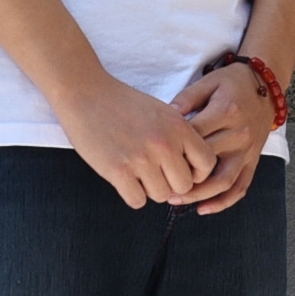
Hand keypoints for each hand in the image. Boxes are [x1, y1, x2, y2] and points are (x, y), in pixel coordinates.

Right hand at [54, 72, 218, 208]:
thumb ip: (180, 137)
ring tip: (138, 173)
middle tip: (157, 175)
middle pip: (184, 186)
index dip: (197, 172)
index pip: (207, 163)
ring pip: (161, 196)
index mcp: (178, 127)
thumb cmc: (124, 104)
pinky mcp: (118, 171)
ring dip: (150, 189)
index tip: (182, 170)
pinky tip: (125, 179)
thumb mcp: (162, 112)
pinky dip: (132, 194)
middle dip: (172, 184)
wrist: (86, 94)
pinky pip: (137, 201)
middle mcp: (164, 144)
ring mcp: (141, 159)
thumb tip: (192, 170)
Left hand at [168, 61, 278, 215]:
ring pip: (223, 181)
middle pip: (206, 162)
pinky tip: (203, 209)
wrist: (266, 84)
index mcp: (226, 112)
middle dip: (180, 175)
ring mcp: (248, 151)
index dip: (173, 148)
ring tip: (175, 200)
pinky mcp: (253, 160)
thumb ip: (187, 99)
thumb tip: (165, 116)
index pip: (195, 137)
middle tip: (156, 182)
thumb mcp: (208, 82)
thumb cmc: (233, 82)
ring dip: (199, 195)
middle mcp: (239, 134)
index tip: (154, 155)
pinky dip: (223, 202)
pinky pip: (241, 187)